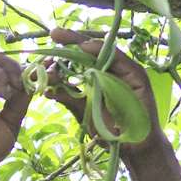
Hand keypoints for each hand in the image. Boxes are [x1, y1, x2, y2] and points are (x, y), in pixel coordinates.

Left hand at [45, 28, 164, 154]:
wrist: (133, 148)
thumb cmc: (110, 131)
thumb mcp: (83, 112)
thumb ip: (68, 98)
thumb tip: (46, 88)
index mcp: (97, 77)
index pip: (79, 61)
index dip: (63, 54)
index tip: (44, 52)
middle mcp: (111, 71)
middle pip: (90, 51)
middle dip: (71, 41)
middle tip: (54, 32)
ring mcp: (125, 72)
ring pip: (103, 51)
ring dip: (82, 44)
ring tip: (64, 38)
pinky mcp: (137, 76)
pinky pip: (119, 59)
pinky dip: (103, 52)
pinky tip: (87, 48)